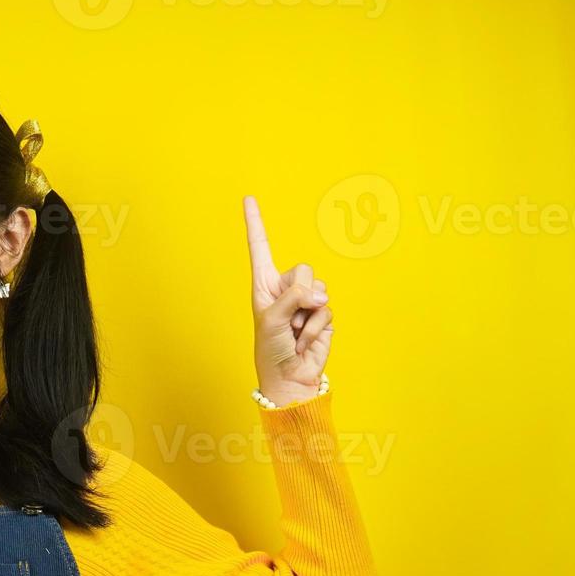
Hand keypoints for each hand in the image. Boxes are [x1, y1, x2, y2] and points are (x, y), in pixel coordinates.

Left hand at [243, 196, 332, 405]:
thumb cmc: (271, 350)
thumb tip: (320, 294)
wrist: (289, 378)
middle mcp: (285, 289)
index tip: (248, 198)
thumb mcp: (272, 320)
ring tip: (295, 332)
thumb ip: (294, 298)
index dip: (255, 223)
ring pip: (319, 287)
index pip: (260, 248)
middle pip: (302, 269)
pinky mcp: (323, 314)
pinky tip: (305, 340)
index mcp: (264, 285)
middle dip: (299, 293)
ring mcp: (306, 300)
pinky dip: (316, 327)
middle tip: (289, 318)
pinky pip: (326, 310)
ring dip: (307, 314)